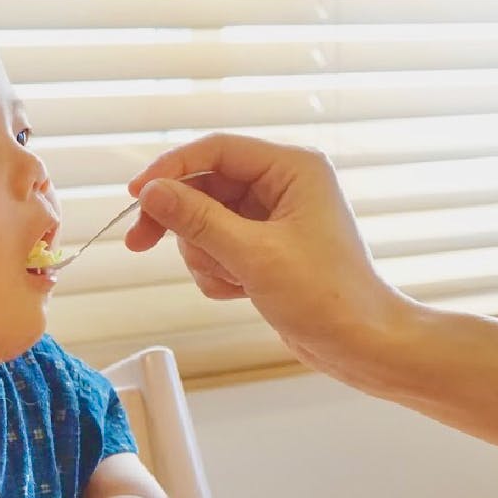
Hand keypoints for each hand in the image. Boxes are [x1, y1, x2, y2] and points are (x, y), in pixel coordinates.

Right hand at [125, 132, 410, 370]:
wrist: (361, 346)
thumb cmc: (326, 296)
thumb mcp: (253, 255)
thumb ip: (197, 220)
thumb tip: (151, 193)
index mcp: (292, 169)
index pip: (216, 151)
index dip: (171, 169)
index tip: (136, 195)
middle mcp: (282, 186)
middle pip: (203, 187)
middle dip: (178, 220)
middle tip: (139, 243)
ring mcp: (272, 219)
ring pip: (204, 222)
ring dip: (204, 255)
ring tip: (230, 280)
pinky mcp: (264, 249)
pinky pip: (216, 248)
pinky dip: (216, 272)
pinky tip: (239, 291)